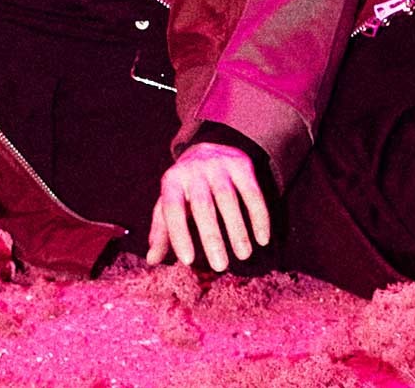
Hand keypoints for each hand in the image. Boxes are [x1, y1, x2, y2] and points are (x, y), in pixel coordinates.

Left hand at [146, 142, 271, 272]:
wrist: (209, 148)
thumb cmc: (185, 187)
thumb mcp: (169, 203)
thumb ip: (161, 231)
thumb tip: (152, 260)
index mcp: (172, 181)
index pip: (172, 209)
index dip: (179, 234)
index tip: (187, 261)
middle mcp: (194, 170)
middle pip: (203, 205)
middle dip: (212, 237)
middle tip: (220, 266)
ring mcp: (219, 165)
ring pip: (228, 198)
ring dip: (237, 229)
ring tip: (243, 255)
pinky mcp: (242, 164)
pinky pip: (252, 192)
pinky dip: (258, 216)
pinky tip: (262, 238)